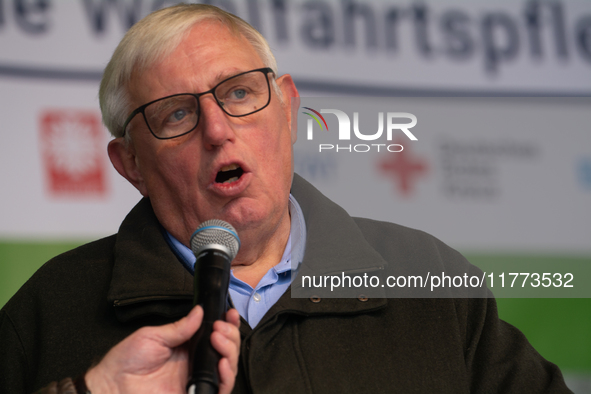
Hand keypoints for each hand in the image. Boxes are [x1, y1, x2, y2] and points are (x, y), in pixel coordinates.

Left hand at [85, 306, 240, 393]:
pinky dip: (227, 376)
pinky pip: (220, 389)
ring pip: (228, 368)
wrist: (112, 386)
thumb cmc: (126, 362)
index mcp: (187, 347)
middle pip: (226, 349)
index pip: (214, 335)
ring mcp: (197, 380)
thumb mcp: (153, 336)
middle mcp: (195, 363)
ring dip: (230, 351)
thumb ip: (179, 327)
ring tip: (218, 339)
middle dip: (230, 334)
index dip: (226, 324)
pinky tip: (222, 363)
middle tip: (219, 327)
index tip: (228, 314)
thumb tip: (199, 312)